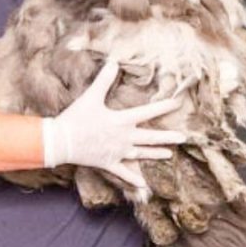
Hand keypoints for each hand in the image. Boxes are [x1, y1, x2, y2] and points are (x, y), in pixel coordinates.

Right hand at [42, 61, 184, 187]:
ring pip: (141, 154)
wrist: (62, 141)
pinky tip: (144, 184)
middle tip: (183, 138)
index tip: (178, 104)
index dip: (164, 107)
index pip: (148, 113)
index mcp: (122, 121)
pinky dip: (133, 178)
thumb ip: (104, 79)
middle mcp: (124, 138)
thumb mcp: (91, 96)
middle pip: (150, 137)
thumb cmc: (76, 118)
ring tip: (169, 155)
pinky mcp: (108, 163)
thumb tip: (114, 62)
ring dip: (155, 154)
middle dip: (167, 137)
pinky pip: (123, 173)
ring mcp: (117, 152)